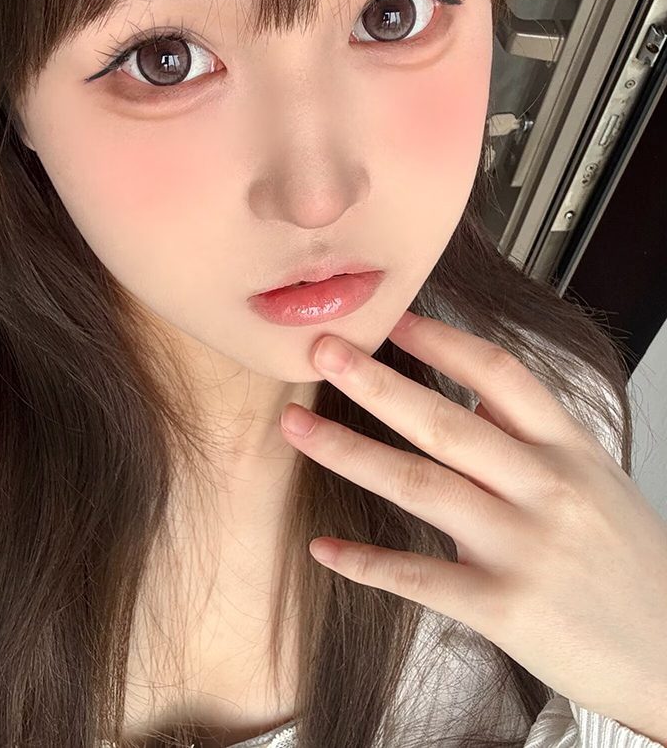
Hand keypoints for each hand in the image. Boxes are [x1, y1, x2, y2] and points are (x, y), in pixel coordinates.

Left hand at [279, 312, 666, 743]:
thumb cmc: (631, 564)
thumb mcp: (595, 478)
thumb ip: (531, 434)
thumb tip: (468, 388)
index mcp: (569, 449)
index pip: (498, 374)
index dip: (440, 340)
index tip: (390, 319)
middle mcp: (544, 488)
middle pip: (445, 420)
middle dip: (375, 381)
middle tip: (322, 351)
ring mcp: (522, 547)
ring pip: (419, 485)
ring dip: (347, 453)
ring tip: (296, 428)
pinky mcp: (503, 608)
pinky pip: (417, 577)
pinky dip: (364, 562)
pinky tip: (324, 548)